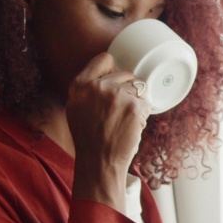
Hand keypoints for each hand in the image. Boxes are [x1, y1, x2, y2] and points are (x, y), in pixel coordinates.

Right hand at [65, 52, 149, 209]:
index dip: (113, 69)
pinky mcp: (133, 106)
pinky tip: (130, 128)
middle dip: (127, 91)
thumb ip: (87, 90)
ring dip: (136, 103)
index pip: (104, 59)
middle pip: (125, 74)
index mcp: (80, 85)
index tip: (116, 80)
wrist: (99, 164)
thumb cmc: (89, 140)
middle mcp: (97, 87)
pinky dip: (142, 116)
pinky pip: (146, 103)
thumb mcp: (76, 109)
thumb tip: (108, 73)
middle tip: (119, 112)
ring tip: (124, 121)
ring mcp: (116, 95)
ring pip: (138, 88)